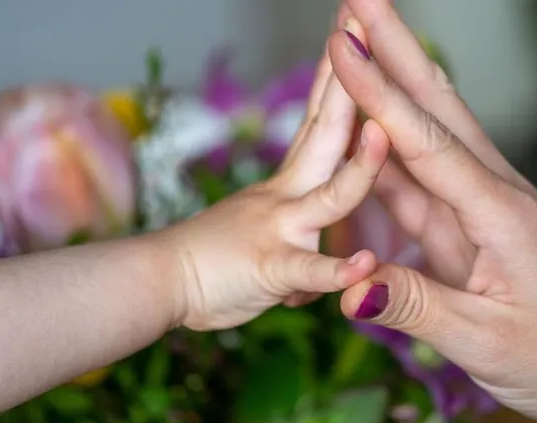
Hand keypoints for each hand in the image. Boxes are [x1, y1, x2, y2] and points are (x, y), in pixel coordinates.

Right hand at [159, 18, 389, 331]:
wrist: (152, 282)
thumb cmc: (207, 262)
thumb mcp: (257, 236)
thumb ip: (295, 242)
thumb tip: (312, 261)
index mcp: (289, 183)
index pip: (319, 120)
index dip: (338, 76)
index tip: (353, 33)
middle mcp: (288, 194)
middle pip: (326, 131)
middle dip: (348, 79)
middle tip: (361, 21)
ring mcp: (281, 229)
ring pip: (332, 197)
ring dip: (361, 167)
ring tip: (384, 133)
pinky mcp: (271, 269)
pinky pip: (308, 269)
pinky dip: (336, 269)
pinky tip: (364, 263)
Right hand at [330, 0, 536, 422]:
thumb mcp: (487, 342)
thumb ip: (416, 308)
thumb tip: (348, 289)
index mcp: (503, 216)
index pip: (428, 144)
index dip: (380, 96)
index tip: (343, 49)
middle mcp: (493, 198)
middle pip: (436, 111)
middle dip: (395, 51)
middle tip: (359, 0)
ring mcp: (480, 211)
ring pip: (426, 137)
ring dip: (391, 86)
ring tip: (357, 43)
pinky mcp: (468, 231)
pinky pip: (420, 183)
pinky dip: (388, 148)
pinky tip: (369, 123)